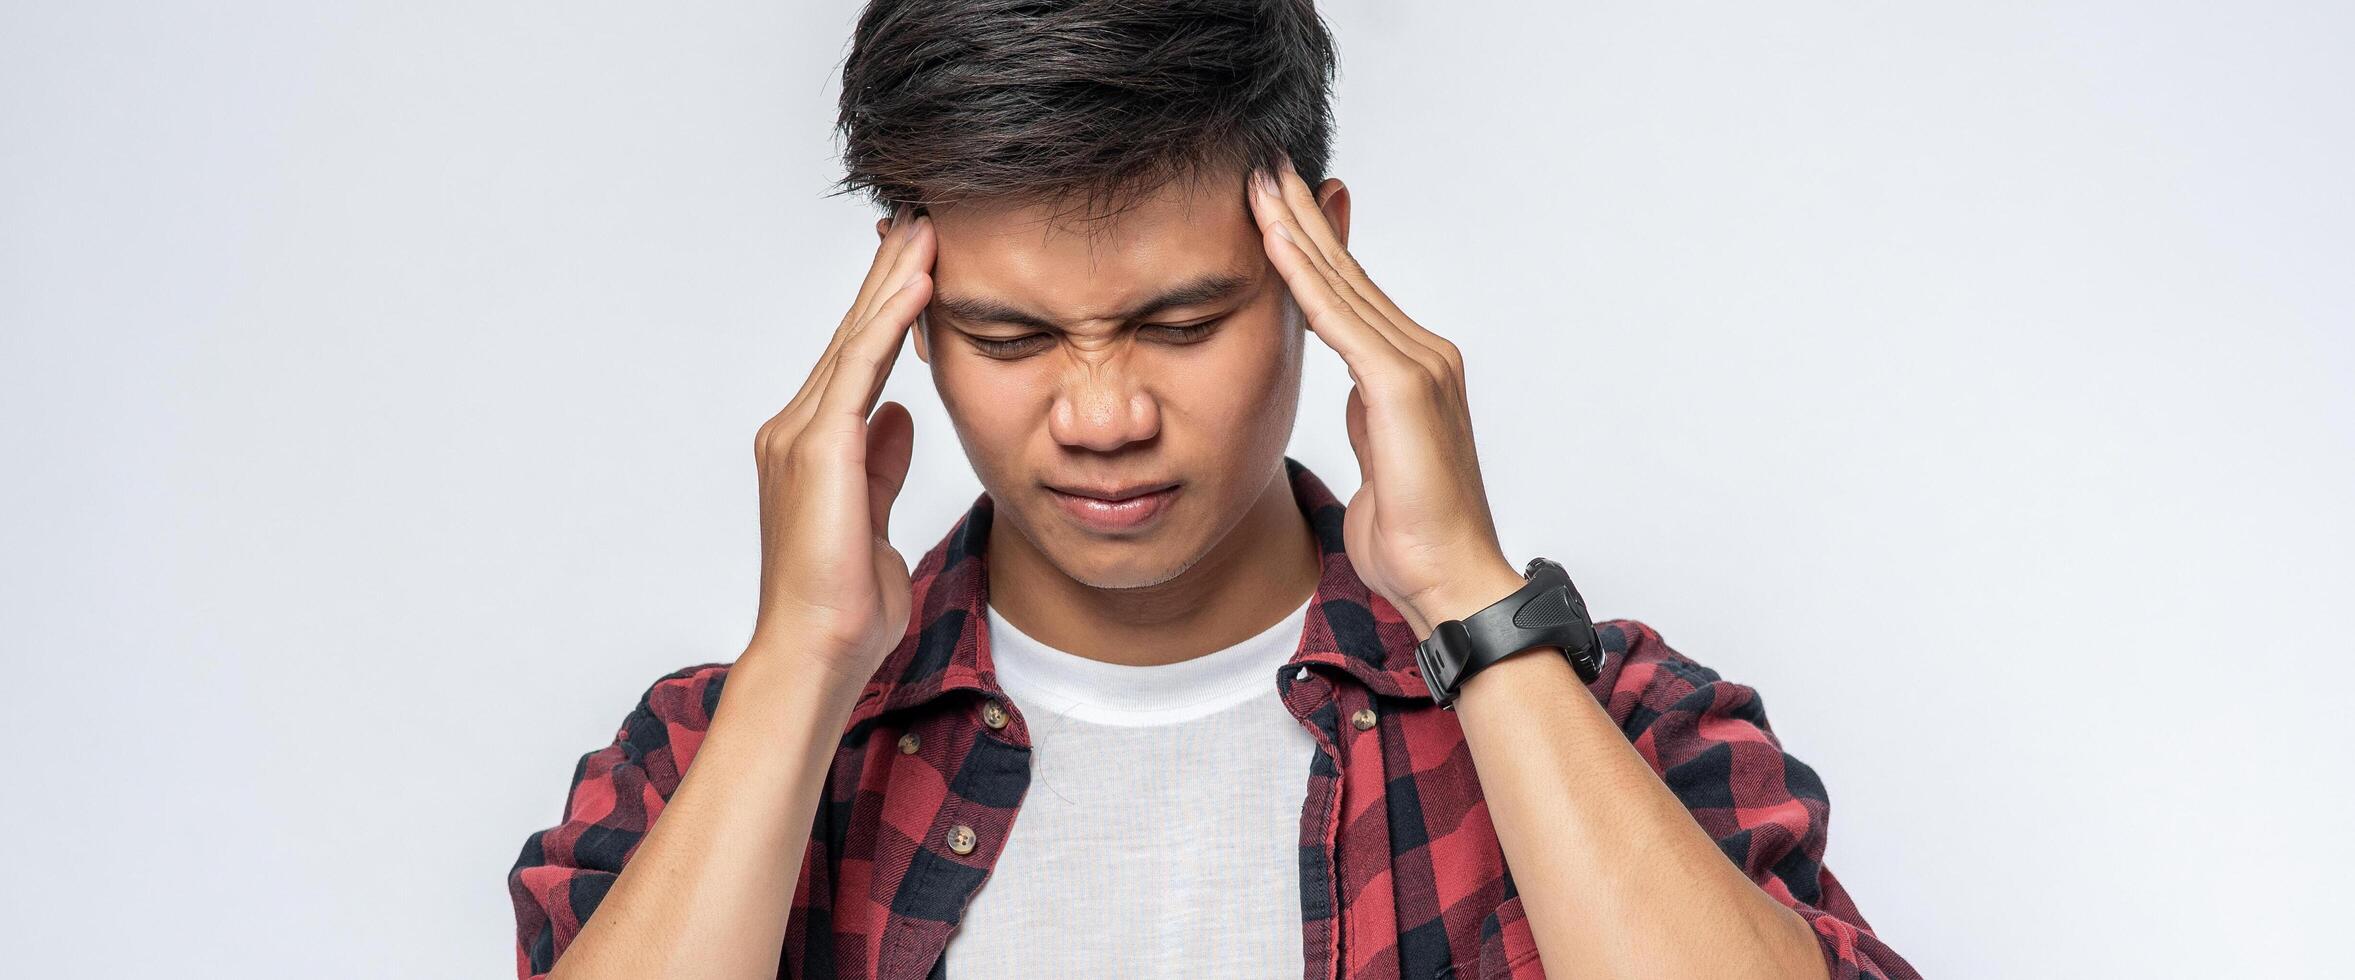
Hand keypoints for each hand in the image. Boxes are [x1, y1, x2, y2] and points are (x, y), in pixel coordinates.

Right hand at [746, 205, 934, 689]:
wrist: (816, 652)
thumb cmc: (843, 606)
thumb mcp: (876, 521)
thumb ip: (883, 464)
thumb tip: (899, 417)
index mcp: (812, 448)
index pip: (857, 361)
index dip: (887, 309)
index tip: (919, 262)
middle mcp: (796, 432)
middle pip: (852, 337)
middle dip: (887, 277)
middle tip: (920, 220)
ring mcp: (799, 437)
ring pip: (855, 341)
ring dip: (892, 281)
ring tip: (925, 230)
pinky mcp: (818, 449)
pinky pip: (859, 369)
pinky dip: (889, 322)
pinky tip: (918, 282)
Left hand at [1246, 158, 1527, 636]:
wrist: (1449, 580)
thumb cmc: (1415, 539)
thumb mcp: (1380, 460)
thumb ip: (1370, 419)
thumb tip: (1355, 397)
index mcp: (1415, 372)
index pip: (1354, 295)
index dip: (1314, 246)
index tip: (1276, 205)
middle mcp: (1424, 355)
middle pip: (1350, 273)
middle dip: (1302, 218)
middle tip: (1263, 167)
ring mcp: (1419, 365)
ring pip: (1343, 285)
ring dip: (1296, 231)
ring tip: (1259, 185)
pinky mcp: (1403, 385)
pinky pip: (1340, 320)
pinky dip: (1304, 278)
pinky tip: (1275, 244)